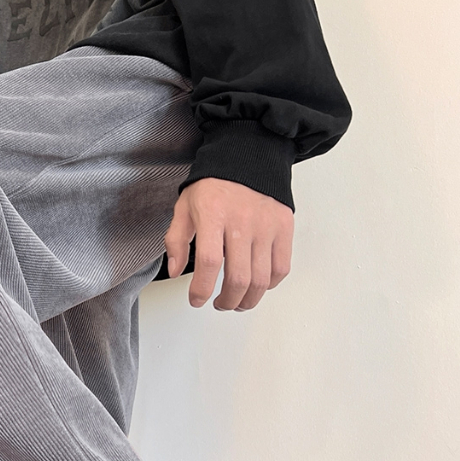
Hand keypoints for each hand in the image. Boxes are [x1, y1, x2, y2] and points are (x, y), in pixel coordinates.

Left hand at [164, 178, 293, 310]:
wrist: (248, 156)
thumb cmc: (214, 184)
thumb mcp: (185, 207)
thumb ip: (176, 240)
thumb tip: (175, 272)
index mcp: (213, 215)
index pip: (208, 263)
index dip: (201, 289)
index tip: (196, 300)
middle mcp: (242, 222)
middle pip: (238, 278)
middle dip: (226, 302)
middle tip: (219, 304)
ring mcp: (266, 226)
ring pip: (261, 280)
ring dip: (248, 300)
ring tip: (237, 302)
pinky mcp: (284, 227)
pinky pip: (281, 268)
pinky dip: (269, 284)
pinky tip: (257, 285)